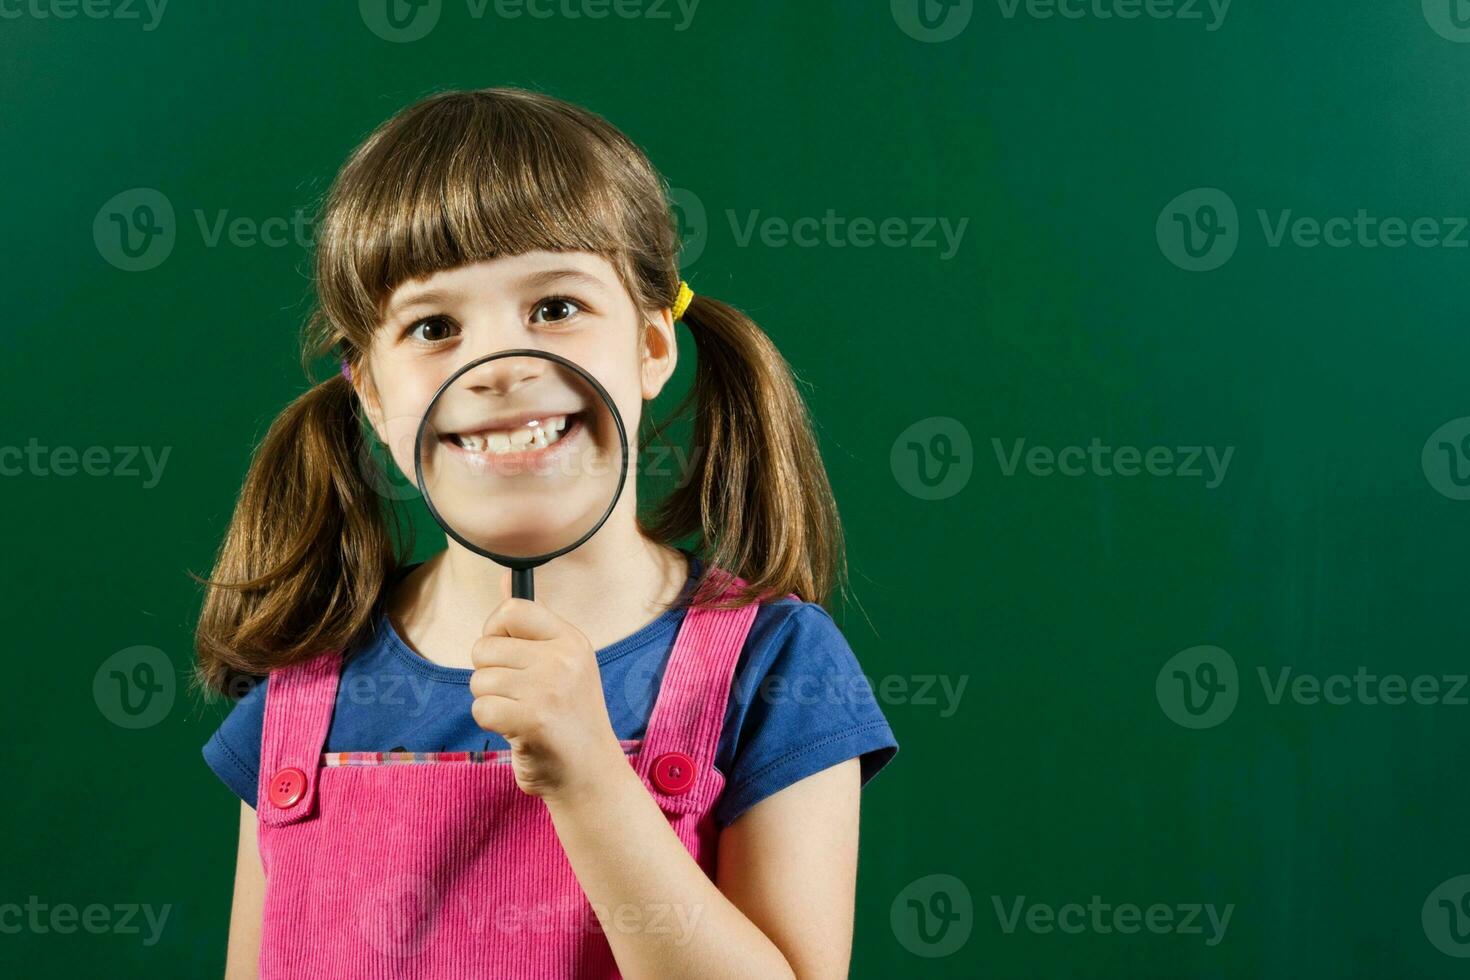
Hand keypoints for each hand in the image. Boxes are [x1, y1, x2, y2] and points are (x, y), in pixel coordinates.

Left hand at [469, 597, 625, 801]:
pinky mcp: (532, 719)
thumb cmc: (568, 718)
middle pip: (486, 647)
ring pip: (479, 680)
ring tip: (520, 714)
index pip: (512, 609)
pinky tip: (516, 731)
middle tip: (517, 696)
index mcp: (571, 639)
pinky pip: (481, 709)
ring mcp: (548, 688)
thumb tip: (502, 579)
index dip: (495, 630)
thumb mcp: (561, 664)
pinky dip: (491, 724)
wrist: (591, 774)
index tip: (504, 654)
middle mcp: (562, 658)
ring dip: (490, 702)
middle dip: (489, 675)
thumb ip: (530, 626)